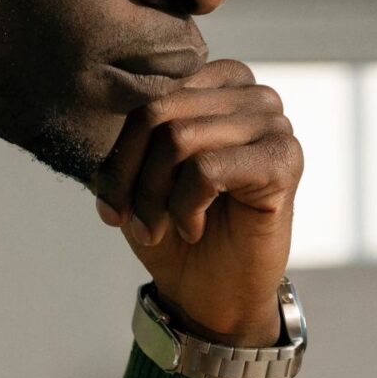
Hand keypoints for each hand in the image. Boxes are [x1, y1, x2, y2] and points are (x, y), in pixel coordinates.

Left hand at [91, 59, 300, 346]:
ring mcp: (274, 123)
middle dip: (131, 176)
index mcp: (220, 82)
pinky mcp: (284, 159)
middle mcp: (252, 94)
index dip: (120, 151)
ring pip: (179, 138)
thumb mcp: (138, 175)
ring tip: (158, 228)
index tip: (110, 202)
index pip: (148, 94)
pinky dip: (184, 208)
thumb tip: (92, 112)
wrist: (214, 294)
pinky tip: (191, 229)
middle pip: (160, 113)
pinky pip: (206, 169)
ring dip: (154, 196)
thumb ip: (128, 134)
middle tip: (129, 220)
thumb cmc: (177, 230)